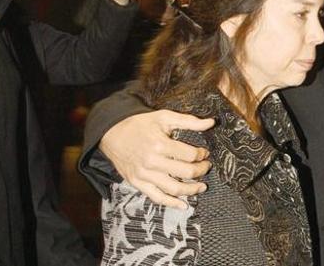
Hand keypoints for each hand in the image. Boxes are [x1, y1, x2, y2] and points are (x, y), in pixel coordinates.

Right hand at [100, 109, 214, 208]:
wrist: (112, 133)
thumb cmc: (140, 125)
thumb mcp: (164, 117)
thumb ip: (189, 121)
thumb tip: (211, 122)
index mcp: (160, 144)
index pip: (190, 155)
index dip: (201, 155)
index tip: (204, 153)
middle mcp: (152, 162)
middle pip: (185, 172)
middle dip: (201, 170)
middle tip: (206, 167)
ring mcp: (144, 175)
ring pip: (173, 189)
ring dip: (192, 190)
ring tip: (202, 187)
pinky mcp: (138, 183)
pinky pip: (157, 197)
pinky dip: (171, 203)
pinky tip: (183, 205)